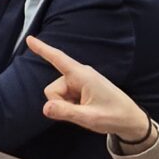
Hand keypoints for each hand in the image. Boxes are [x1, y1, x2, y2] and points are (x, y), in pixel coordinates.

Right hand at [29, 36, 149, 142]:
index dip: (42, 49)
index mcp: (82, 76)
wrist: (130, 120)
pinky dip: (70, 105)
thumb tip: (45, 107)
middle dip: (59, 102)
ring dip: (65, 105)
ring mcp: (80, 81)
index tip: (29, 39)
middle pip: (53, 88)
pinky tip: (84, 109)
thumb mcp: (89, 118)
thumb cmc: (113, 116)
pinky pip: (65, 96)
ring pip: (57, 94)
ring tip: (84, 111)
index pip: (58, 59)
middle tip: (79, 113)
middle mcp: (79, 75)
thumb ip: (66, 112)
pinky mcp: (81, 88)